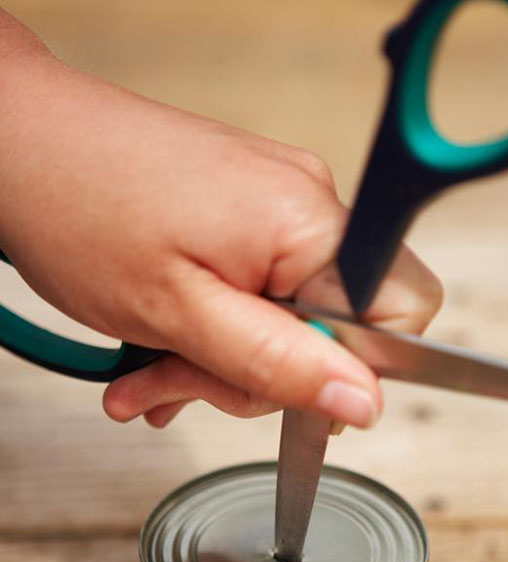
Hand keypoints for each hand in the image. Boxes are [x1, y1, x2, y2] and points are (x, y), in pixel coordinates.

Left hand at [0, 12, 441, 428]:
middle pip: (334, 330)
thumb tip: (364, 402)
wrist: (20, 144)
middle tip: (180, 383)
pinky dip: (212, 331)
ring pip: (286, 320)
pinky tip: (158, 350)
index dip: (347, 371)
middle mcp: (307, 206)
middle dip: (256, 376)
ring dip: (218, 362)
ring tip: (147, 374)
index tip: (278, 389)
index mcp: (309, 224)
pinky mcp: (247, 213)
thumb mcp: (182, 315)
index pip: (401, 318)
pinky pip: (256, 293)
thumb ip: (280, 363)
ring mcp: (277, 206)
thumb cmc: (81, 210)